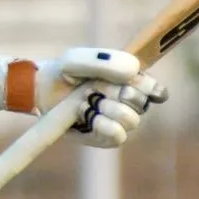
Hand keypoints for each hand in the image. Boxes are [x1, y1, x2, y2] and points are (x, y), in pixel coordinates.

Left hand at [18, 48, 168, 148]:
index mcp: (130, 82)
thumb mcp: (78, 59)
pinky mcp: (105, 138)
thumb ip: (103, 60)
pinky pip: (118, 135)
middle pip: (143, 103)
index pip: (156, 90)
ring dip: (106, 108)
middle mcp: (128, 103)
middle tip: (95, 87)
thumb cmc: (64, 72)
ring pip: (131, 119)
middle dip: (119, 93)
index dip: (153, 89)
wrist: (42, 91)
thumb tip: (134, 71)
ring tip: (85, 100)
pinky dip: (101, 124)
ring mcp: (118, 122)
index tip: (138, 84)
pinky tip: (85, 114)